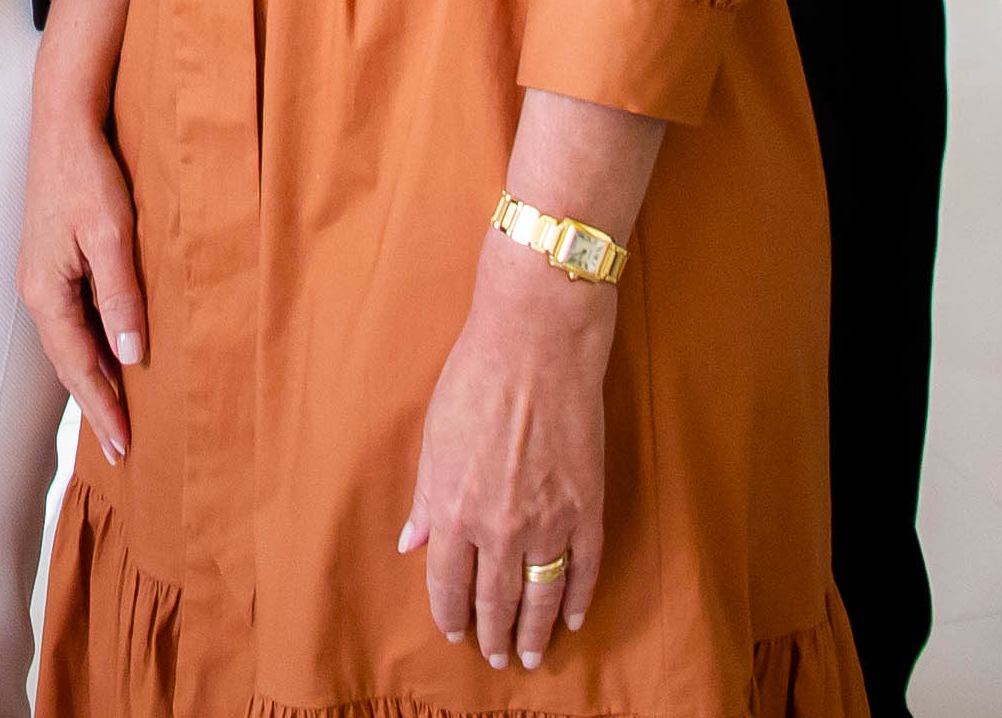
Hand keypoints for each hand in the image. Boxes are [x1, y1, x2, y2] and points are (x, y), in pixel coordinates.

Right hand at [20, 96, 149, 459]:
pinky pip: (74, 320)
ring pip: (70, 343)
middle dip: (94, 405)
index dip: (102, 408)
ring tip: (118, 415)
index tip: (123, 447)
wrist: (64, 123)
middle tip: (121, 449)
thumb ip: (121, 295)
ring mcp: (43, 277)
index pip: (77, 367)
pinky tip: (113, 356)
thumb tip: (131, 355)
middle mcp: (38, 291)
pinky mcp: (55, 262)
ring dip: (93, 379)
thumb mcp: (111, 234)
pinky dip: (93, 348)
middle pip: (68, 363)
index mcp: (46, 292)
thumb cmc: (87, 173)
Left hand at [400, 235, 616, 670]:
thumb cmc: (475, 381)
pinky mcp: (588, 508)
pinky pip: (585, 570)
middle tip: (497, 657)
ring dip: (536, 632)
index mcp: (454, 511)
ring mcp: (549, 522)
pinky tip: (573, 618)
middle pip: (496, 603)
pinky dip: (579, 600)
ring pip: (541, 597)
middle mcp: (500, 528)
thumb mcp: (433, 442)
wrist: (537, 344)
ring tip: (532, 655)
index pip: (449, 586)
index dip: (451, 615)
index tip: (454, 632)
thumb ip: (426, 501)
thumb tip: (413, 544)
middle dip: (494, 635)